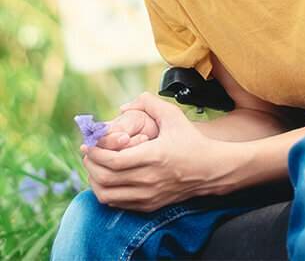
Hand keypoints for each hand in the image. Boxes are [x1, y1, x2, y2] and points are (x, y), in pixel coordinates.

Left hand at [81, 92, 241, 211]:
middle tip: (88, 152)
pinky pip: (116, 203)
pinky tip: (108, 178)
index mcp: (154, 156)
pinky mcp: (148, 205)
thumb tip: (123, 107)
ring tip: (95, 165)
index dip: (95, 152)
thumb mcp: (173, 116)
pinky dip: (106, 191)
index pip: (113, 160)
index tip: (89, 142)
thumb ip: (149, 103)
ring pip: (106, 195)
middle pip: (105, 178)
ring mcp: (148, 195)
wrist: (211, 169)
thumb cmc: (191, 140)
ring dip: (94, 180)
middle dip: (90, 164)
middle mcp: (149, 179)